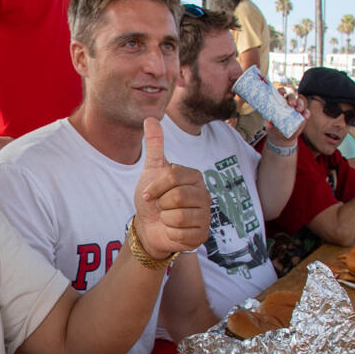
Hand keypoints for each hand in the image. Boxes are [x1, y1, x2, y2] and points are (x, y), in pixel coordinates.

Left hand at [131, 116, 210, 259]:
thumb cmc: (153, 198)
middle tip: (161, 207)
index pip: (174, 176)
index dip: (156, 187)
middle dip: (161, 203)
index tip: (148, 193)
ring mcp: (206, 216)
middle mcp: (205, 195)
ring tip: (167, 218)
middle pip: (177, 196)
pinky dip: (170, 233)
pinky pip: (182, 233)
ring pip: (179, 216)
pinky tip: (172, 230)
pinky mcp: (202, 235)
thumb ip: (155, 145)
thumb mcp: (151, 170)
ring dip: (165, 219)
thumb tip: (150, 118)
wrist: (149, 226)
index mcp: (195, 177)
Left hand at [265, 86, 307, 142]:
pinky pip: (306, 111)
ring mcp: (296, 109)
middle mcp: (288, 103)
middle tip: (292, 104)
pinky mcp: (302, 115)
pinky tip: (305, 116)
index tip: (282, 92)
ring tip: (298, 110)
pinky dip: (306, 113)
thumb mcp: (270, 128)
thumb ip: (269, 126)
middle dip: (292, 98)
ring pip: (300, 101)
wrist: (281, 137)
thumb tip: (268, 123)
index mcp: (279, 103)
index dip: (282, 90)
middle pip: (291, 96)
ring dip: (300, 104)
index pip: (280, 93)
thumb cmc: (274, 129)